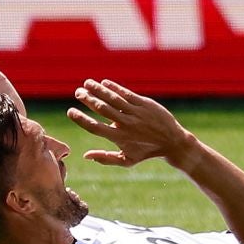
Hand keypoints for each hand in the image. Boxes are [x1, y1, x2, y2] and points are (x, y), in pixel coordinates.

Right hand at [67, 80, 197, 168]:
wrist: (172, 142)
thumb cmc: (147, 152)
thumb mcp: (127, 160)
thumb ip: (105, 158)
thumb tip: (85, 156)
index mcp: (119, 137)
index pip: (95, 127)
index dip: (81, 119)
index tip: (70, 111)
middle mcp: (126, 123)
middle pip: (102, 109)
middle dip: (88, 99)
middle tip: (77, 92)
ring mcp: (136, 112)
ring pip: (114, 99)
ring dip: (99, 90)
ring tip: (87, 83)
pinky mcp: (145, 104)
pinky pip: (127, 94)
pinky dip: (115, 88)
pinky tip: (105, 82)